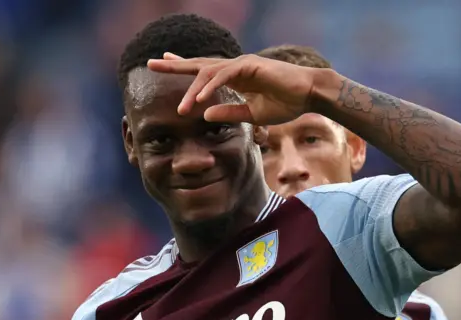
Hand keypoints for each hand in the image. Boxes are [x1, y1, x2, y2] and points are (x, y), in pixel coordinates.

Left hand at [147, 53, 319, 124]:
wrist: (309, 95)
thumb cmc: (285, 104)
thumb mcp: (252, 114)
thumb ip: (229, 112)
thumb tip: (204, 114)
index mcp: (235, 76)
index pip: (204, 70)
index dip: (184, 67)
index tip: (165, 63)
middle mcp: (235, 67)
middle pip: (200, 64)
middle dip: (175, 64)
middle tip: (151, 63)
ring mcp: (242, 64)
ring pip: (210, 73)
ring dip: (193, 90)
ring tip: (181, 109)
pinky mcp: (251, 66)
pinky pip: (225, 76)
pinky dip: (211, 88)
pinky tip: (199, 100)